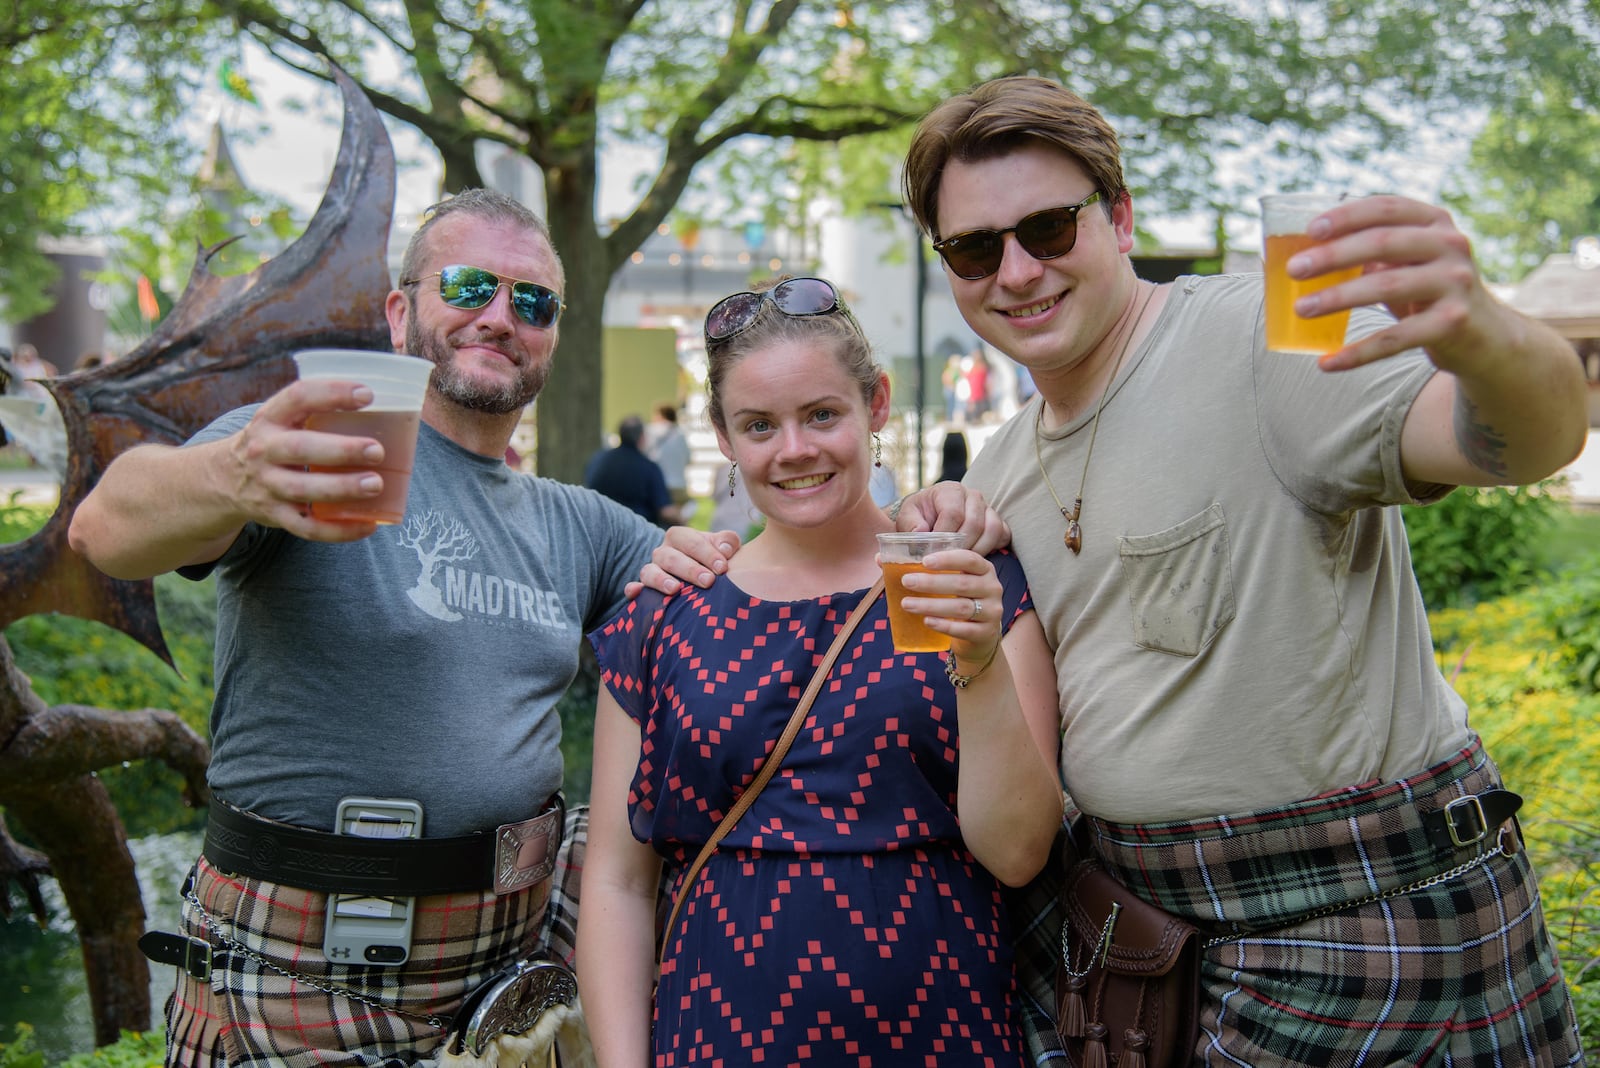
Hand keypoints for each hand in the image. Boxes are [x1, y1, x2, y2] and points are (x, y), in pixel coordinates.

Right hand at [222, 378, 392, 541]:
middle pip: (300, 448)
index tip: (367, 394)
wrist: (222, 480)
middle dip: (341, 450)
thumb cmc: (273, 442)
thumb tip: (387, 405)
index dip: (332, 393)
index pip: (298, 397)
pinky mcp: (275, 516)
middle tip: (377, 451)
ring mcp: (267, 485)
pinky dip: (338, 531)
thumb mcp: (281, 419)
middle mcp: (264, 450)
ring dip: (341, 488)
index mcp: (270, 418)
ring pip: (303, 489)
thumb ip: (316, 410)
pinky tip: (368, 526)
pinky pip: (307, 528)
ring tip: (376, 484)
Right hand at [626, 526, 742, 597]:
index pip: (690, 541)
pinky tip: (636, 593)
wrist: (696, 574)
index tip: (723, 567)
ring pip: (649, 572)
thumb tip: (726, 550)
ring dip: (661, 580)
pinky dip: (633, 590)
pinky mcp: (643, 588)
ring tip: (675, 589)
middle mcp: (662, 552)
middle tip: (708, 581)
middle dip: (690, 569)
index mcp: (679, 536)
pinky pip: (632, 588)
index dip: (706, 553)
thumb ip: (727, 542)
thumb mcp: (720, 546)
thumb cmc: (711, 558)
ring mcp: (651, 570)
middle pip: (671, 557)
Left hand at [894, 481, 1011, 554]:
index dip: (944, 536)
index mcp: (950, 490)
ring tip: (961, 565)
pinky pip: (1003, 534)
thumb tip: (921, 532)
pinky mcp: (996, 520)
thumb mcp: (906, 517)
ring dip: (978, 550)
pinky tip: (976, 560)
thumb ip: (910, 524)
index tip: (933, 553)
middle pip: (975, 523)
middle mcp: (972, 496)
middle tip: (947, 563)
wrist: (929, 515)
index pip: (953, 513)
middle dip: (960, 547)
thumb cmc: (918, 516)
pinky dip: (992, 548)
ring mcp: (987, 508)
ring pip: (992, 529)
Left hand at [896, 548, 1003, 668]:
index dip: (947, 559)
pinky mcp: (986, 633)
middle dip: (931, 582)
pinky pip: (964, 629)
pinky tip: (926, 621)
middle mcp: (992, 588)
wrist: (978, 637)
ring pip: (960, 608)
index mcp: (983, 569)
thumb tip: (880, 558)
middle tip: (906, 581)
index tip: (924, 561)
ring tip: (906, 604)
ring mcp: (992, 611)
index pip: (968, 558)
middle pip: (961, 583)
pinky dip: (944, 625)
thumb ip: (920, 569)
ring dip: (931, 605)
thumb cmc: (957, 601)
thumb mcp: (946, 583)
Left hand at [1289, 194, 1506, 374]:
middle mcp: (1450, 246)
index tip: (1311, 230)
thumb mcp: (1407, 263)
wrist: (1486, 335)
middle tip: (1294, 270)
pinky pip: (1395, 339)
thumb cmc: (1429, 291)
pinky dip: (1356, 353)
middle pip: (1383, 243)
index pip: (1387, 208)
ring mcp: (1455, 283)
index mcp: (1434, 223)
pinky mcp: (1453, 323)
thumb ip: (1370, 253)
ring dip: (1337, 298)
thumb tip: (1302, 255)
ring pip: (1386, 287)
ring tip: (1300, 309)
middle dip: (1333, 256)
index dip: (1347, 216)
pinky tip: (1327, 363)